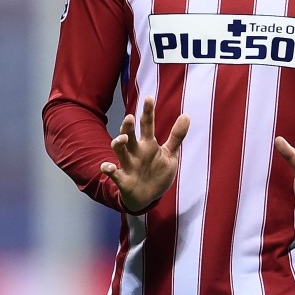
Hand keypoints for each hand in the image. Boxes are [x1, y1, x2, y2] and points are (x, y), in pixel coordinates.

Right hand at [101, 96, 189, 211]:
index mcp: (148, 145)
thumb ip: (176, 136)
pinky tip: (108, 167)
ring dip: (118, 143)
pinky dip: (109, 169)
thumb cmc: (157, 172)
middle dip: (128, 126)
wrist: (148, 197)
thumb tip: (186, 115)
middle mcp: (136, 152)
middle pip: (129, 135)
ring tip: (122, 139)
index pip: (147, 125)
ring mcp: (128, 165)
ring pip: (119, 151)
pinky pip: (113, 173)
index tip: (149, 98)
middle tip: (130, 118)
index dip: (148, 112)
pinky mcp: (123, 179)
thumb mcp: (170, 154)